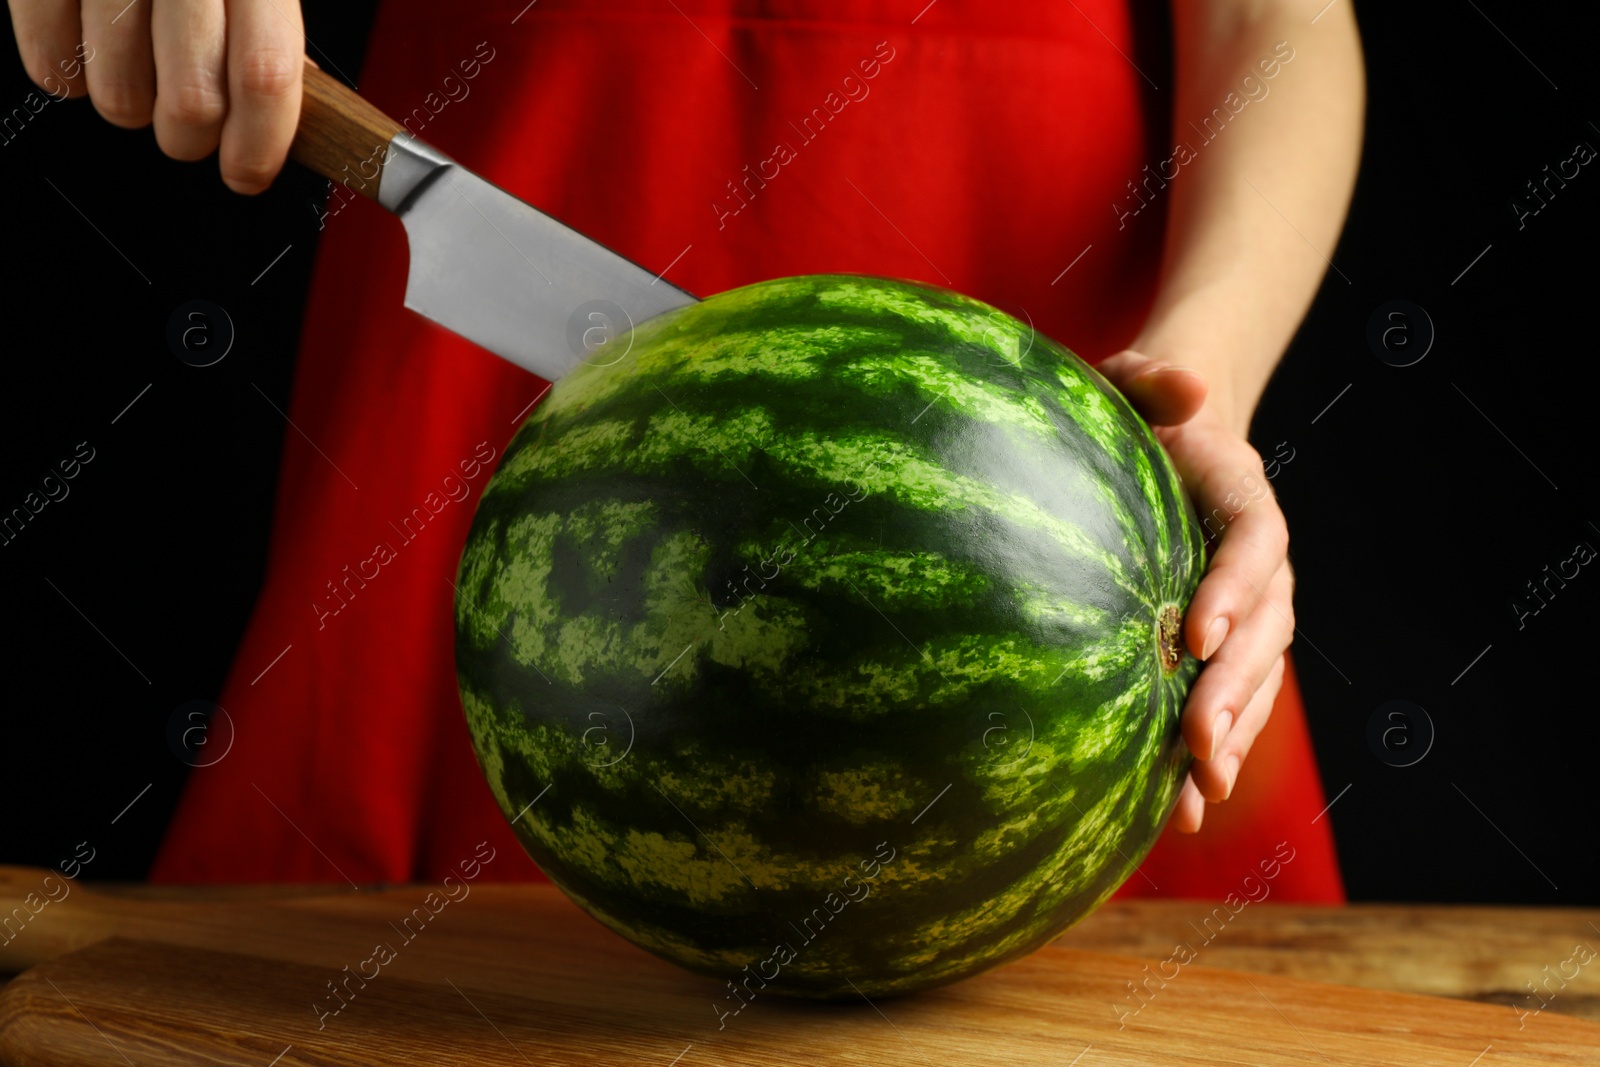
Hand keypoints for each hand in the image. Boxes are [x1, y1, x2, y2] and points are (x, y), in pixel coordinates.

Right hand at [7, 0, 304, 192]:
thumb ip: (270, 29)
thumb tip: (279, 111)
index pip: (265, 76)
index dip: (260, 145)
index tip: (249, 173)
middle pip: (192, 101)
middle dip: (189, 139)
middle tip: (185, 129)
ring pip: (119, 92)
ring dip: (129, 106)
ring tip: (135, 70)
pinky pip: (49, 58)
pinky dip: (67, 75)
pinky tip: (87, 47)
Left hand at [1098, 350, 1293, 833]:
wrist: (1163, 442)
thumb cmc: (1139, 410)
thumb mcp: (1137, 380)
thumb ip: (1157, 378)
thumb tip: (1184, 386)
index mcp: (1242, 494)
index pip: (1255, 543)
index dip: (1235, 589)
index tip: (1196, 635)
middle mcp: (1259, 561)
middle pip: (1264, 630)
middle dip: (1234, 690)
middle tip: (1196, 743)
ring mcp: (1248, 608)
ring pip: (1255, 678)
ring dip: (1231, 736)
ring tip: (1197, 791)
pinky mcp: (1222, 645)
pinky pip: (1229, 701)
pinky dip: (1211, 752)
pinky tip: (1180, 809)